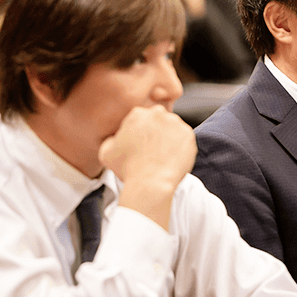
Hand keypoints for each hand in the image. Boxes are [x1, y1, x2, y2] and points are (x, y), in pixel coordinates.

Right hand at [99, 107, 195, 229]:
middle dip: (156, 133)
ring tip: (162, 157)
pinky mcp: (189, 135)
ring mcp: (176, 123)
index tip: (140, 145)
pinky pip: (185, 139)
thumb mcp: (106, 152)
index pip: (141, 119)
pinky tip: (172, 159)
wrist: (151, 183)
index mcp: (137, 114)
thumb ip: (111, 138)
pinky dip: (181, 148)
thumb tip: (116, 137)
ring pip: (173, 129)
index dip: (140, 133)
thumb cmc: (128, 169)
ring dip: (169, 139)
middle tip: (152, 151)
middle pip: (158, 121)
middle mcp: (158, 114)